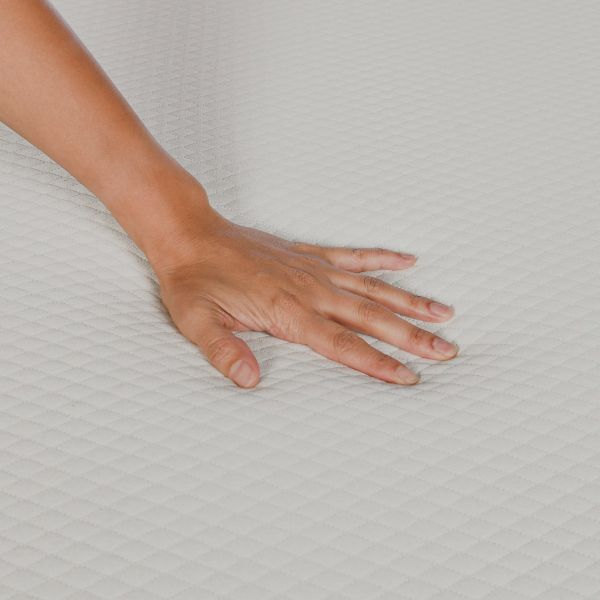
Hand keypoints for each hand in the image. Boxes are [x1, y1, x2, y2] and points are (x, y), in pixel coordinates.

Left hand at [152, 191, 458, 388]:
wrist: (191, 236)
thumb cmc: (194, 281)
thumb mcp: (197, 321)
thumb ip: (224, 351)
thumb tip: (250, 381)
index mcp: (288, 311)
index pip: (342, 344)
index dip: (378, 363)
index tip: (409, 377)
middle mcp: (310, 290)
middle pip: (371, 318)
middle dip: (411, 337)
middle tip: (447, 351)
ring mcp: (314, 270)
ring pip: (372, 289)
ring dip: (409, 302)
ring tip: (443, 312)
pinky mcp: (309, 255)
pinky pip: (354, 256)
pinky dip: (381, 258)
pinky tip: (407, 260)